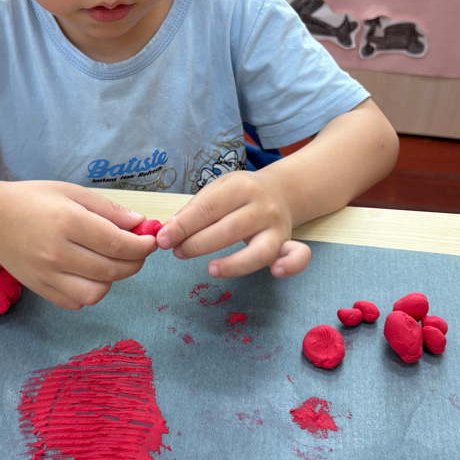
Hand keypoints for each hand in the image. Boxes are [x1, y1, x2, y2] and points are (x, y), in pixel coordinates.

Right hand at [0, 181, 156, 309]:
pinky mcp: (40, 289)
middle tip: (138, 251)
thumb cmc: (33, 199)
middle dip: (135, 262)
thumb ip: (108, 209)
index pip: (116, 243)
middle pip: (111, 270)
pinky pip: (76, 302)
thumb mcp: (71, 192)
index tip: (151, 241)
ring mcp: (47, 274)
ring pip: (97, 292)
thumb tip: (140, 224)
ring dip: (113, 280)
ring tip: (111, 262)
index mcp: (67, 222)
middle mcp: (57, 252)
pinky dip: (91, 291)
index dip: (141, 246)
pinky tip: (89, 273)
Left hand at [156, 169, 310, 278]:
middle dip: (198, 244)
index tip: (162, 240)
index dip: (182, 226)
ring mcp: (277, 226)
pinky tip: (275, 273)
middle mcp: (262, 206)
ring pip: (259, 250)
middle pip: (228, 229)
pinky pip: (297, 256)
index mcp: (240, 187)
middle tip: (178, 252)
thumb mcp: (217, 190)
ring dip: (234, 264)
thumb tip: (169, 232)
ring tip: (210, 269)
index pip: (207, 209)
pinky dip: (291, 265)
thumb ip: (195, 209)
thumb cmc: (240, 194)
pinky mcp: (288, 242)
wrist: (281, 189)